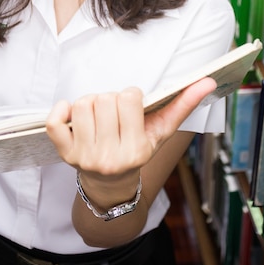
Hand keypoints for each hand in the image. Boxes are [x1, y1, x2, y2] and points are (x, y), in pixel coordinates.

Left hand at [46, 77, 215, 176]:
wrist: (111, 184)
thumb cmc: (138, 149)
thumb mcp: (161, 132)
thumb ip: (184, 105)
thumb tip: (209, 80)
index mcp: (136, 150)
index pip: (128, 98)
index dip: (130, 95)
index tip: (132, 106)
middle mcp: (110, 157)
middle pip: (103, 98)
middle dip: (110, 98)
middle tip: (114, 112)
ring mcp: (84, 157)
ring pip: (82, 104)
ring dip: (90, 102)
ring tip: (98, 115)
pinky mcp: (65, 154)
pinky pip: (54, 122)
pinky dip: (60, 110)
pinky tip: (71, 113)